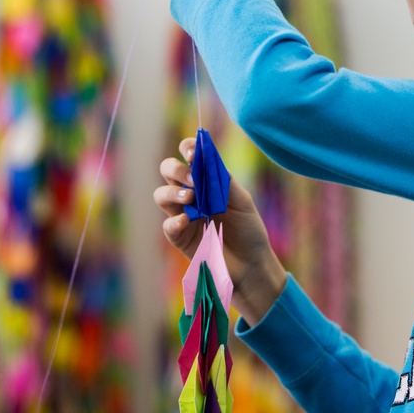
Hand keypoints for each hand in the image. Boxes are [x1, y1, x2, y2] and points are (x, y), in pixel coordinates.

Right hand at [155, 137, 286, 324]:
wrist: (252, 264)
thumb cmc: (248, 229)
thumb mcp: (242, 201)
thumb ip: (224, 181)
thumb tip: (208, 157)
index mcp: (207, 181)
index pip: (190, 157)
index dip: (187, 148)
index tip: (192, 152)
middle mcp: (191, 194)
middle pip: (168, 171)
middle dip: (176, 169)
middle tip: (193, 179)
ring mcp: (183, 215)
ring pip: (161, 195)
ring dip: (172, 192)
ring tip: (191, 197)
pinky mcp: (180, 237)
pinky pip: (168, 225)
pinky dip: (174, 221)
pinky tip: (185, 220)